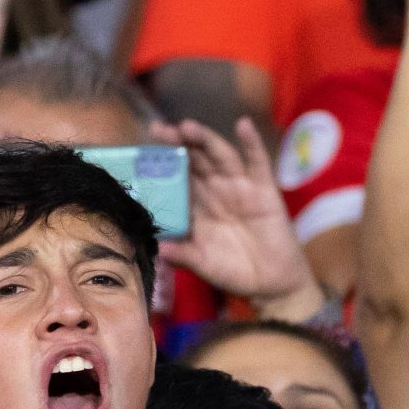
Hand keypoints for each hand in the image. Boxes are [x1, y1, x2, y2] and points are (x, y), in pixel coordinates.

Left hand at [157, 117, 321, 314]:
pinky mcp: (264, 189)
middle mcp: (215, 189)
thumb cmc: (233, 270)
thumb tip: (159, 250)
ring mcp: (240, 186)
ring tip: (187, 127)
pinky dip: (251, 143)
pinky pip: (258, 162)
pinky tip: (243, 125)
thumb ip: (183, 255)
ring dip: (205, 139)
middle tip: (159, 130)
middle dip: (177, 143)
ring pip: (220, 155)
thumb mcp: (203, 264)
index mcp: (196, 204)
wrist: (270, 283)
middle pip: (194, 159)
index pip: (175, 177)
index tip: (139, 151)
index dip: (159, 163)